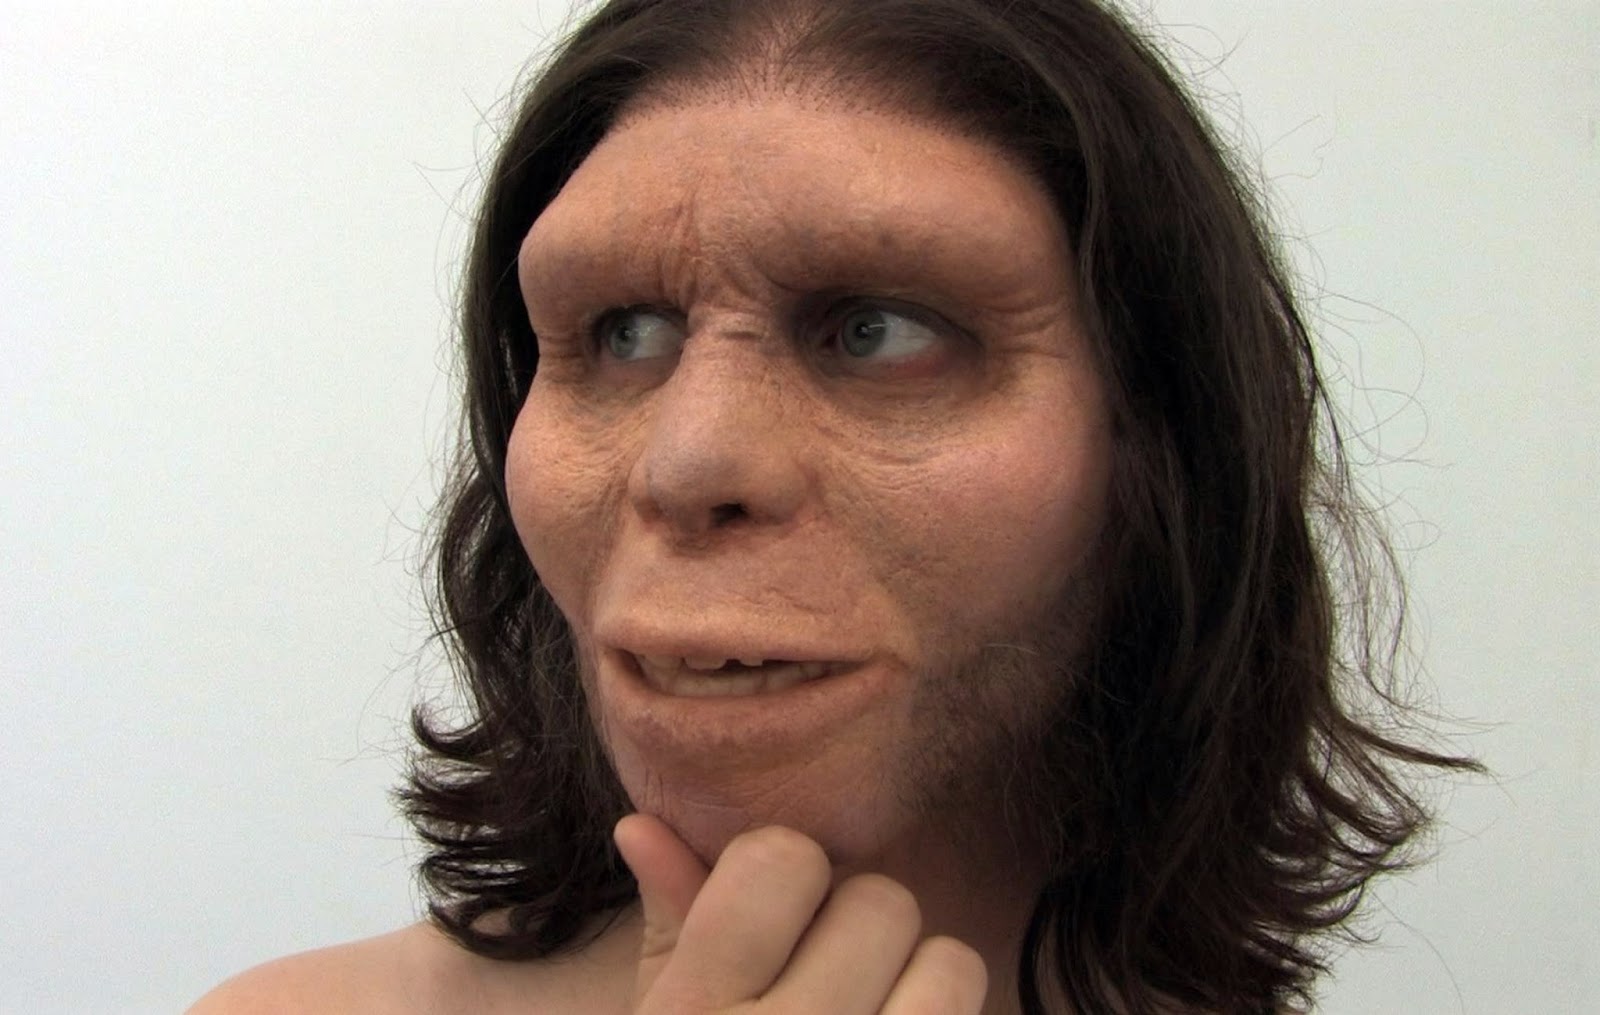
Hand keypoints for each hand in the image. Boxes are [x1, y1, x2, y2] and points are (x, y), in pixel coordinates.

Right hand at [614, 814, 987, 1013]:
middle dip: (856, 931)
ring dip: (919, 983)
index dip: (786, 874)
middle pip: (881, 901)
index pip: (783, 857)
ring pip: (951, 962)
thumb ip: (670, 926)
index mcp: (694, 1014)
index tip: (771, 919)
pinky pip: (970, 1012)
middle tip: (824, 982)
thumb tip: (643, 823)